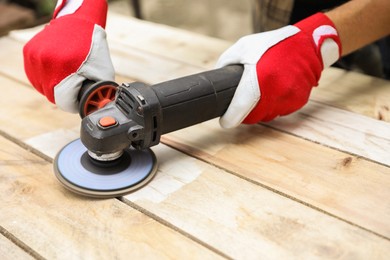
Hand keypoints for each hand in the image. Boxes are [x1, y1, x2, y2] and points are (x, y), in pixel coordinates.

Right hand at [23, 0, 114, 112]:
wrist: (78, 23)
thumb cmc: (93, 48)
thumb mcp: (103, 71)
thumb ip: (97, 90)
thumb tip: (96, 108)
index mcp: (64, 66)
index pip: (62, 100)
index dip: (72, 103)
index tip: (79, 99)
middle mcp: (46, 61)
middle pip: (51, 95)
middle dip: (64, 94)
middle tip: (75, 84)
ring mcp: (35, 56)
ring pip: (41, 87)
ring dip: (53, 86)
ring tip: (67, 74)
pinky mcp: (28, 53)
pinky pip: (35, 76)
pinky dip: (45, 77)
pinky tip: (57, 69)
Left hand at [216, 13, 340, 127]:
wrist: (307, 44)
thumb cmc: (272, 44)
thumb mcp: (244, 46)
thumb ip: (226, 62)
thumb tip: (217, 80)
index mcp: (257, 79)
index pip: (239, 110)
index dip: (229, 119)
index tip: (224, 121)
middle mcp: (274, 92)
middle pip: (252, 117)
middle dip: (244, 114)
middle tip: (240, 105)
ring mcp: (288, 98)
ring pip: (267, 116)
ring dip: (260, 110)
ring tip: (259, 93)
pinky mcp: (298, 102)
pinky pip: (280, 111)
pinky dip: (274, 106)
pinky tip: (274, 91)